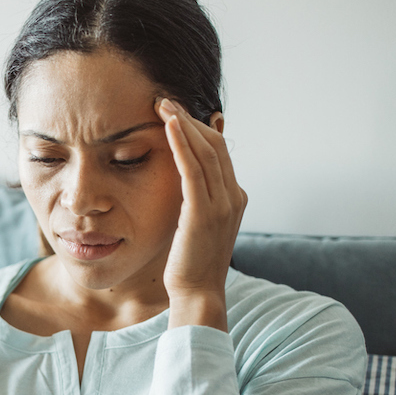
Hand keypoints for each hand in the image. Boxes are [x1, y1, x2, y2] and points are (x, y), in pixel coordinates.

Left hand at [156, 98, 247, 330]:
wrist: (198, 294)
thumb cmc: (190, 264)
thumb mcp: (195, 226)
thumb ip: (195, 201)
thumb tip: (181, 183)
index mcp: (234, 198)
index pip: (219, 152)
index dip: (197, 129)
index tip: (174, 113)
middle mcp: (234, 196)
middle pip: (215, 144)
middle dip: (189, 119)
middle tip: (164, 100)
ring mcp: (223, 204)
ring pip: (206, 151)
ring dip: (183, 124)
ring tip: (162, 104)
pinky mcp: (204, 212)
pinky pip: (194, 169)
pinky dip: (182, 144)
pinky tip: (168, 125)